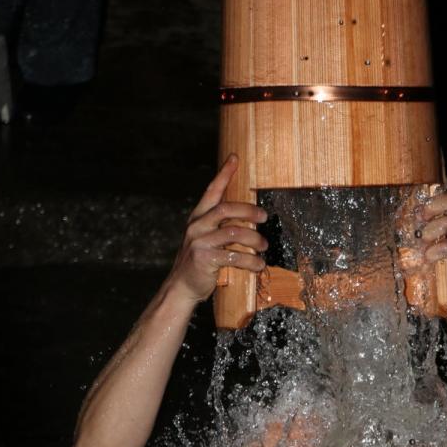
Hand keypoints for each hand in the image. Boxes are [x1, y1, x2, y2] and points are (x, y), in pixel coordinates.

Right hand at [168, 154, 267, 302]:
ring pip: (234, 233)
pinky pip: (234, 256)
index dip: (224, 174)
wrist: (181, 287)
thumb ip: (219, 227)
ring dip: (254, 239)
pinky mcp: (205, 259)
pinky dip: (251, 261)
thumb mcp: (205, 239)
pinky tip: (258, 265)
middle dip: (249, 211)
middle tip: (265, 217)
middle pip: (227, 209)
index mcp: (197, 218)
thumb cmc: (199, 263)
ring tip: (264, 246)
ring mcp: (200, 242)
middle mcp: (197, 226)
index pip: (211, 191)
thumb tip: (248, 220)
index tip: (235, 159)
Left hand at [415, 190, 446, 291]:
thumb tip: (402, 226)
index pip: (446, 195)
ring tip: (423, 246)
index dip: (431, 200)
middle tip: (421, 222)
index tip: (418, 213)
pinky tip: (428, 258)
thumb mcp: (428, 241)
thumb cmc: (440, 258)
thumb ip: (419, 231)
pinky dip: (434, 252)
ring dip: (429, 233)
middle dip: (432, 208)